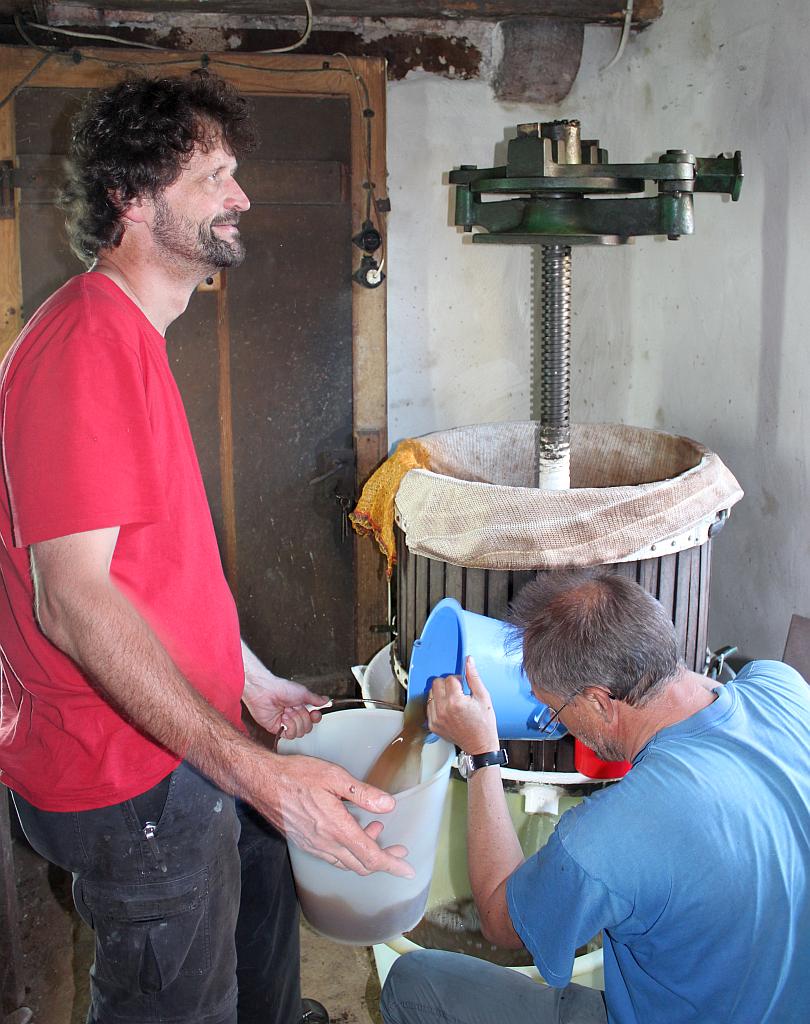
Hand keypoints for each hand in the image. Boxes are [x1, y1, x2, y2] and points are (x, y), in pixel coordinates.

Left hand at [243, 673, 327, 737]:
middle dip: (303, 717)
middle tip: (295, 708)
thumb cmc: (281, 689)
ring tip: (287, 711)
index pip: (313, 719)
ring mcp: (286, 723)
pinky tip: (284, 718)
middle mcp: (294, 716)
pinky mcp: (277, 729)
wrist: (266, 692)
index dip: (315, 718)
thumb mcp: (303, 692)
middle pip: (308, 727)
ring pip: (300, 732)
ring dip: (295, 721)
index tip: (314, 713)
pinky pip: (289, 735)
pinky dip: (289, 726)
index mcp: (300, 707)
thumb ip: (315, 699)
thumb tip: (325, 700)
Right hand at [259, 753, 415, 877]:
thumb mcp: (334, 776)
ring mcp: (314, 846)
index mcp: (336, 828)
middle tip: (398, 850)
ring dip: (365, 854)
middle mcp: (325, 843)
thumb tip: (388, 805)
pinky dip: (349, 851)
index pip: (371, 857)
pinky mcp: (305, 843)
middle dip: (384, 860)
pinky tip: (351, 832)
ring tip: (376, 831)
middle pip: (361, 864)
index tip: (407, 870)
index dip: (392, 865)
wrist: (262, 782)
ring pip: (347, 862)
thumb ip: (363, 793)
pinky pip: (333, 857)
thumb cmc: (296, 775)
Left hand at [427, 656, 498, 753]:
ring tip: (453, 702)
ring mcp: (436, 718)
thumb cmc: (484, 724)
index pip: (449, 678)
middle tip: (458, 692)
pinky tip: (448, 709)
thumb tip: (469, 661)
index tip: (464, 687)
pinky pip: (429, 707)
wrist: (480, 745)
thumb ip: (474, 677)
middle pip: (436, 683)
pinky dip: (437, 705)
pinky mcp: (433, 725)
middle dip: (447, 684)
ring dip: (440, 694)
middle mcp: (442, 710)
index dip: (459, 680)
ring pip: (431, 694)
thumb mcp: (483, 697)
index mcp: (455, 701)